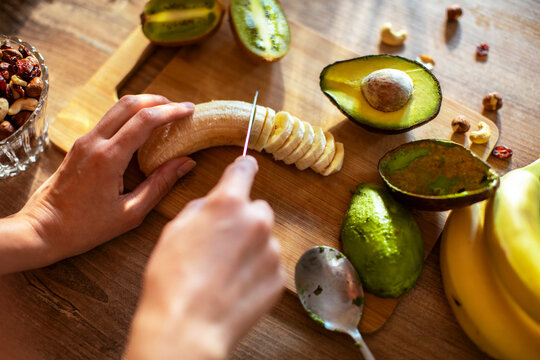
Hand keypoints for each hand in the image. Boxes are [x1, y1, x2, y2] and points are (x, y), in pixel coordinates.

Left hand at [10, 95, 195, 270]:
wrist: (41, 229)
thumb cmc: (86, 227)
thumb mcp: (130, 213)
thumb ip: (160, 184)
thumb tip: (186, 163)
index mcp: (108, 158)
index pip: (144, 120)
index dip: (171, 111)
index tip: (190, 110)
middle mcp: (94, 142)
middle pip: (129, 104)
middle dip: (158, 101)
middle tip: (180, 109)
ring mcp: (84, 141)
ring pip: (117, 108)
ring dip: (143, 105)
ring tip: (165, 114)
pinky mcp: (80, 145)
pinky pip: (108, 120)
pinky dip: (130, 116)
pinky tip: (143, 129)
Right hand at [124, 156, 283, 359]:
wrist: (188, 328)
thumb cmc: (172, 280)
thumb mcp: (174, 230)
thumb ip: (200, 209)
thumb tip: (212, 205)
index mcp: (229, 204)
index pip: (244, 170)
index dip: (243, 169)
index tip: (246, 168)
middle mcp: (257, 222)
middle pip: (258, 208)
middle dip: (244, 219)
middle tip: (222, 241)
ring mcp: (272, 251)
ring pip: (265, 238)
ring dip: (251, 247)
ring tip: (224, 271)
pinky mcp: (278, 277)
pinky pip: (269, 264)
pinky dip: (256, 270)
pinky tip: (234, 285)